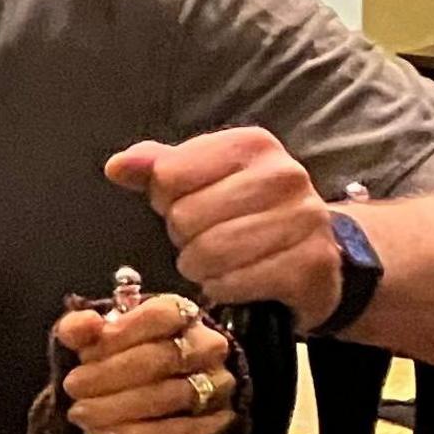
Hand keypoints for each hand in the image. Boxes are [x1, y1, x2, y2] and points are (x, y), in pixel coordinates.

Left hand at [51, 295, 235, 433]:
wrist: (144, 389)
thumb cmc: (119, 354)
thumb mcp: (96, 336)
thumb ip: (83, 327)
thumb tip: (84, 324)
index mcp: (182, 315)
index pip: (164, 314)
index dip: (126, 330)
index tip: (86, 349)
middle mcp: (208, 346)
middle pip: (165, 357)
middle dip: (111, 373)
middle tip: (72, 386)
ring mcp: (217, 384)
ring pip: (174, 396)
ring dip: (120, 407)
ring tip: (80, 414)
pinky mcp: (215, 421)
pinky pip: (183, 432)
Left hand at [103, 128, 339, 326]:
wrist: (315, 253)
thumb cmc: (245, 213)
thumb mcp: (202, 180)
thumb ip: (158, 168)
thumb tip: (117, 166)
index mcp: (252, 145)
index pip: (169, 173)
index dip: (166, 199)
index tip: (190, 203)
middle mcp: (284, 174)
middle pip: (185, 216)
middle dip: (185, 237)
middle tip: (208, 238)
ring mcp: (304, 219)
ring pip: (208, 252)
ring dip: (201, 267)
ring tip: (221, 261)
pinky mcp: (309, 264)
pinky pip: (234, 283)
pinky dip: (224, 288)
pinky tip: (239, 280)